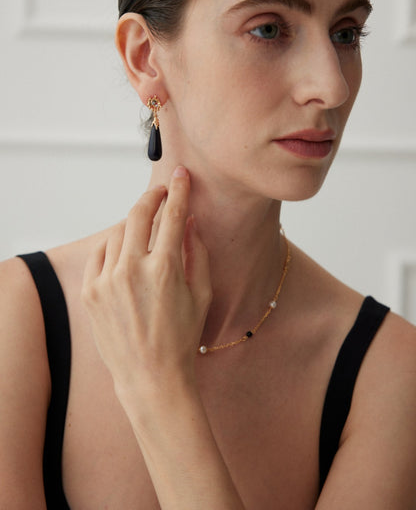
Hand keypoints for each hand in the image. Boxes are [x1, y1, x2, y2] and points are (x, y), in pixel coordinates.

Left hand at [82, 166, 211, 401]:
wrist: (150, 376)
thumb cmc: (182, 337)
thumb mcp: (202, 294)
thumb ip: (198, 252)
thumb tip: (189, 221)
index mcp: (166, 269)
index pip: (173, 215)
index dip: (178, 190)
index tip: (180, 175)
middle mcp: (133, 270)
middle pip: (138, 213)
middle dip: (152, 197)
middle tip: (160, 193)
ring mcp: (107, 281)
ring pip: (118, 232)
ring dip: (133, 225)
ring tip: (144, 233)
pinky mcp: (90, 292)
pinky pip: (100, 253)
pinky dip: (113, 246)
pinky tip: (124, 252)